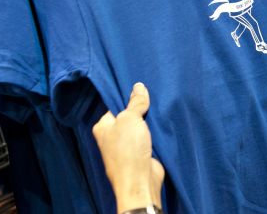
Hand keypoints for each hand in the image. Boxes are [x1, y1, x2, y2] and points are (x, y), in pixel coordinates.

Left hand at [93, 83, 163, 213]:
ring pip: (139, 127)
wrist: (139, 181)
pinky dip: (155, 132)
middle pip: (128, 116)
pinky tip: (163, 122)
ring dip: (149, 121)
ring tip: (160, 107)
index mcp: (102, 127)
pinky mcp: (140, 154)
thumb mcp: (130, 119)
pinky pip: (148, 138)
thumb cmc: (128, 149)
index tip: (140, 89)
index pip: (114, 106)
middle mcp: (112, 137)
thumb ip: (135, 102)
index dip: (127, 97)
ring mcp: (126, 146)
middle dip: (140, 109)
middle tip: (153, 96)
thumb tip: (139, 86)